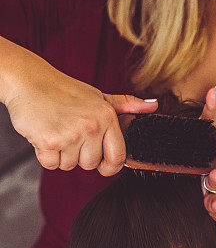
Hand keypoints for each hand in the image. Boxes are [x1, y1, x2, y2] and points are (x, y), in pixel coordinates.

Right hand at [4, 52, 157, 176]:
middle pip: (91, 164)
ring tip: (56, 131)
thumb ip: (126, 105)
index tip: (102, 164)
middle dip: (79, 155)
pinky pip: (51, 165)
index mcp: (108, 116)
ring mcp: (71, 134)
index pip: (118, 157)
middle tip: (69, 133)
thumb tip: (153, 106)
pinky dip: (45, 155)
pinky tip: (44, 135)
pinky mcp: (49, 142)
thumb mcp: (99, 96)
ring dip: (61, 155)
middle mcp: (92, 126)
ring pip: (70, 166)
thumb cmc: (64, 91)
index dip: (110, 166)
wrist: (28, 81)